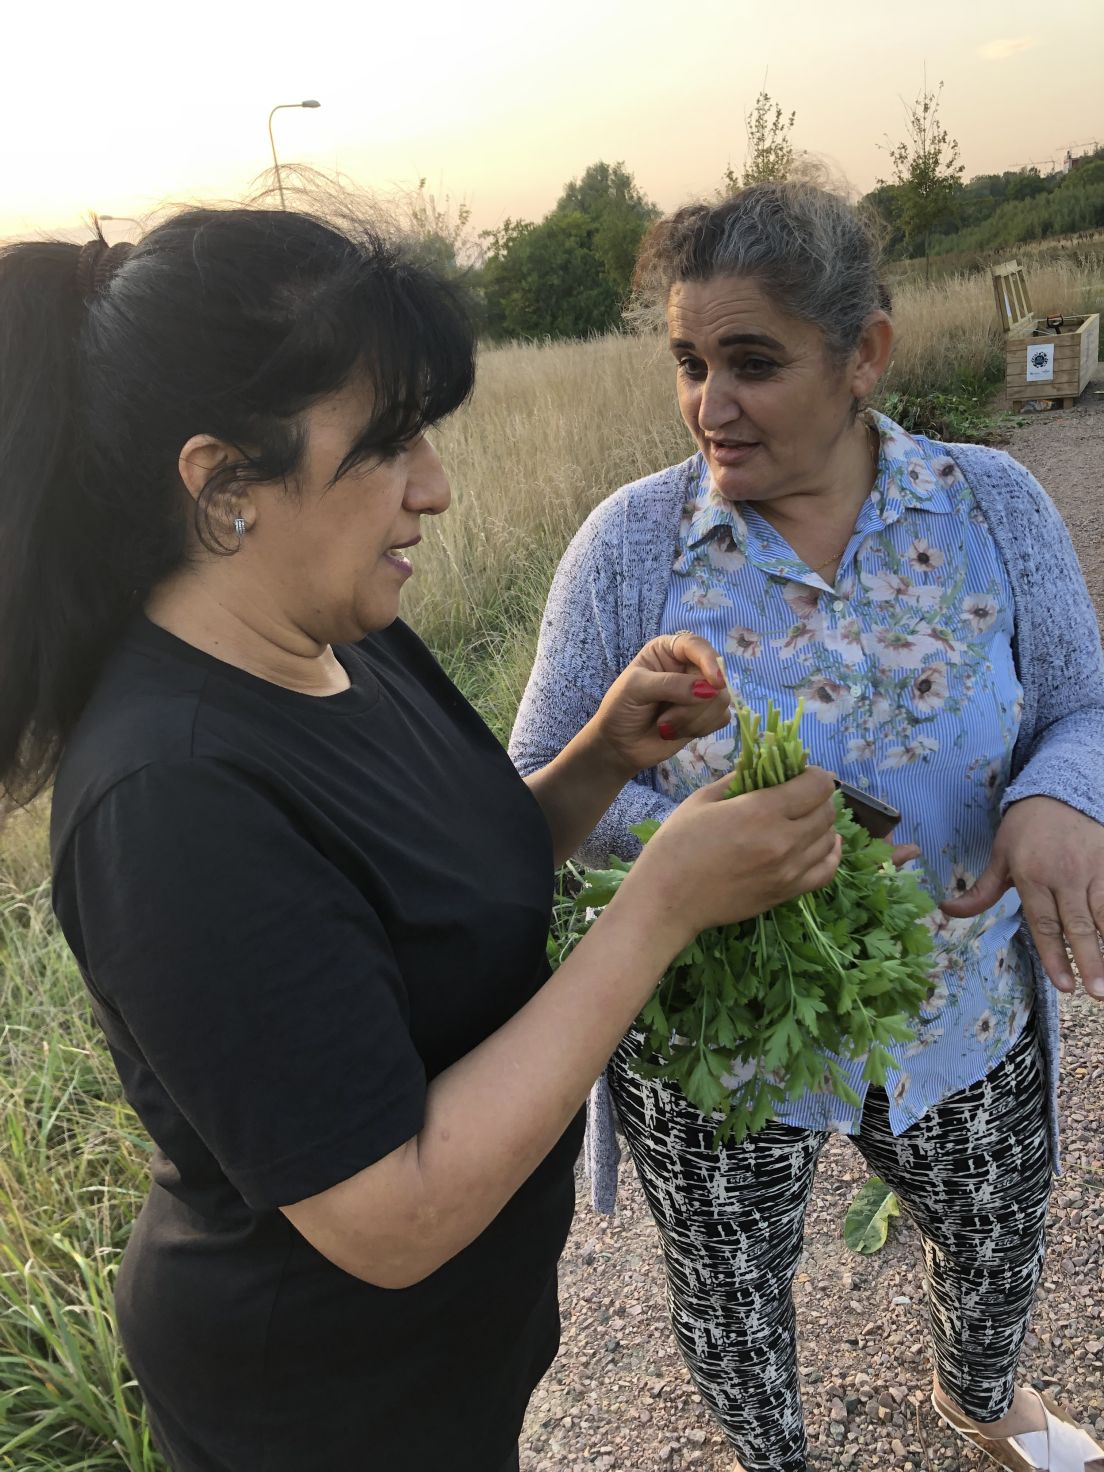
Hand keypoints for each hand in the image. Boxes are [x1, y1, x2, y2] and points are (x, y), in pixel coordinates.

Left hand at [590, 632, 731, 777]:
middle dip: (693, 704)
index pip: (697, 646)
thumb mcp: (635, 688)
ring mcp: (699, 692)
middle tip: (665, 719)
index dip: (709, 661)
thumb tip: (709, 690)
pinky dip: (700, 728)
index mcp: (669, 651)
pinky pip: (721, 717)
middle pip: (715, 677)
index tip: (715, 682)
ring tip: (665, 727)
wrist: (618, 744)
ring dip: (692, 719)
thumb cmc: (620, 708)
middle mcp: (688, 667)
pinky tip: (677, 732)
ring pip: (720, 700)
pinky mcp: (706, 715)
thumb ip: (669, 684)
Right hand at [624, 766, 841, 943]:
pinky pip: (826, 871)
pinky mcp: (787, 893)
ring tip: (805, 817)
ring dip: (822, 823)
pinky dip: (831, 853)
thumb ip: (738, 778)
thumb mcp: (702, 800)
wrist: (668, 900)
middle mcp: (784, 841)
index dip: (813, 773)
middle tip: (800, 794)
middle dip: (818, 796)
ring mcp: (789, 871)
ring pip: (829, 839)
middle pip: (826, 811)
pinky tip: (824, 843)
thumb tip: (762, 761)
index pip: (816, 785)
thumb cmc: (676, 845)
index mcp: (761, 812)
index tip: (800, 773)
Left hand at [940, 795, 1103, 1000]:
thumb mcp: (999, 856)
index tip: (1065, 987)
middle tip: (1097, 994)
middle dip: (1089, 961)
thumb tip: (946, 910)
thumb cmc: (1025, 829)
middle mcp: (1064, 876)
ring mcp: (1093, 870)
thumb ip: (981, 892)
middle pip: (1078, 926)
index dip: (1054, 957)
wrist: (1059, 791)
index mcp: (1032, 876)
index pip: (1044, 924)